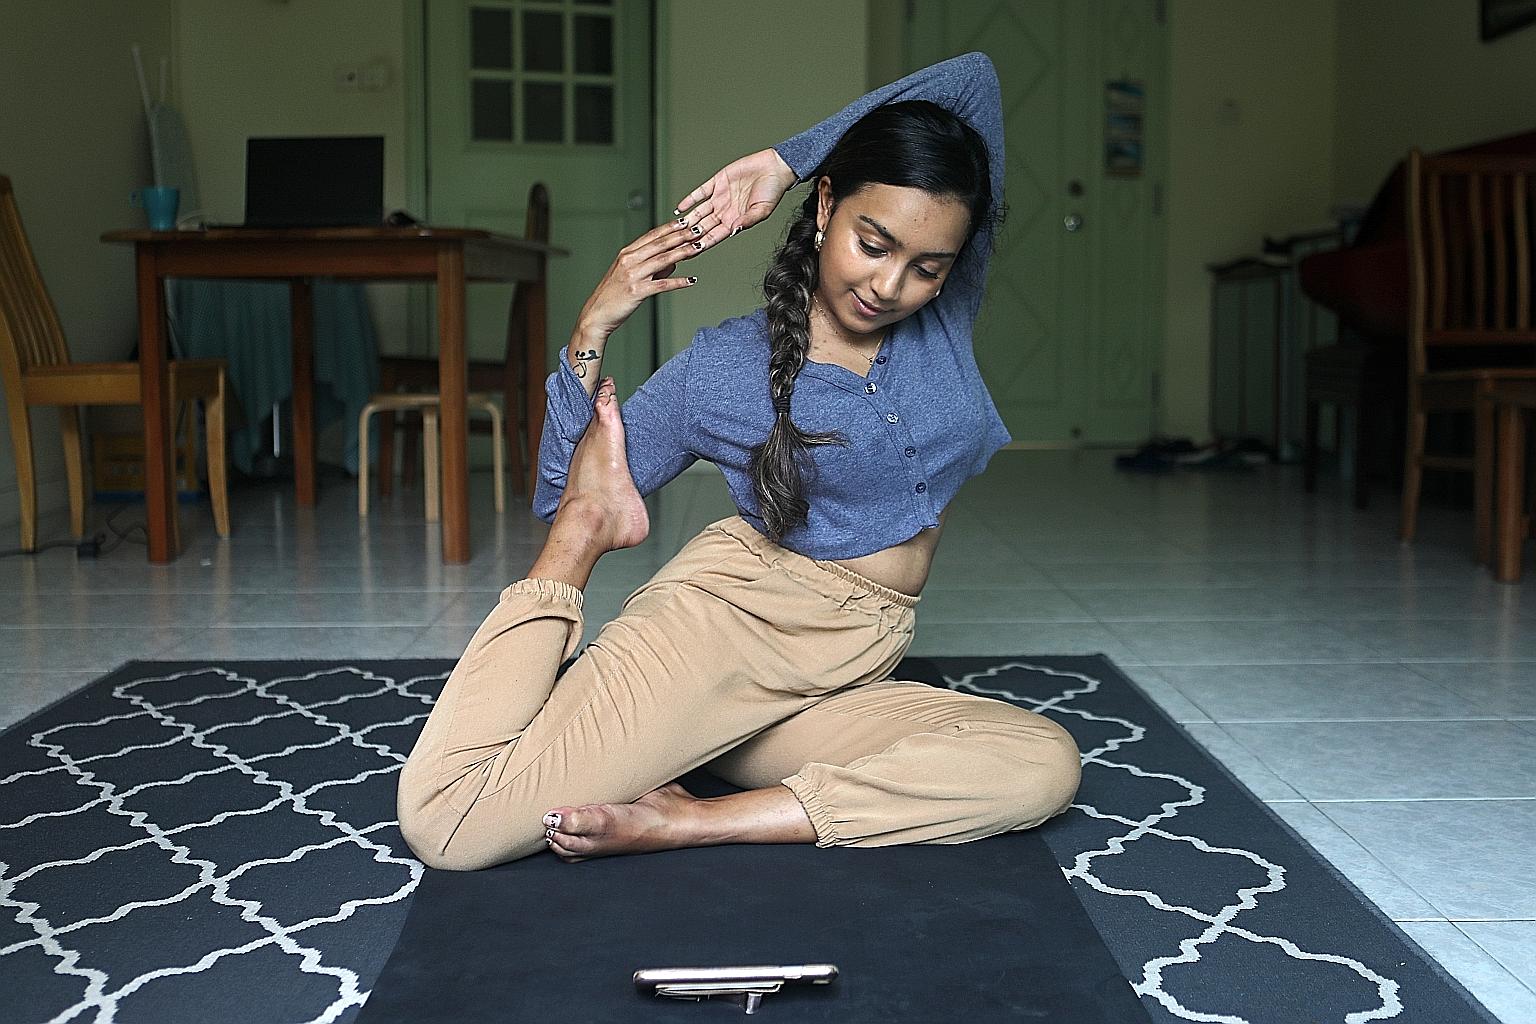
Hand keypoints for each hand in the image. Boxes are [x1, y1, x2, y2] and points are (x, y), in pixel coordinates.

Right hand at [575, 219, 701, 342]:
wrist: (597, 314)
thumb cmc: (612, 295)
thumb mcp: (630, 275)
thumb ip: (652, 266)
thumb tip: (673, 261)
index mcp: (626, 254)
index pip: (652, 235)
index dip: (670, 227)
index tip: (685, 221)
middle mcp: (629, 261)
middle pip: (660, 244)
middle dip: (681, 236)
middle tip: (698, 230)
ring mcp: (633, 275)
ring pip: (663, 260)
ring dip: (683, 253)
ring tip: (698, 248)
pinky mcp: (637, 291)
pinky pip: (662, 285)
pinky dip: (679, 282)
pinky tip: (691, 280)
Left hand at [674, 148, 797, 249]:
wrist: (775, 167)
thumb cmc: (773, 190)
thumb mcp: (762, 210)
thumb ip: (747, 221)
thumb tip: (734, 230)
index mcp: (735, 220)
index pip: (714, 236)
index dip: (702, 244)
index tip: (690, 252)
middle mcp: (725, 211)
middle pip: (703, 226)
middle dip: (690, 236)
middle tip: (676, 244)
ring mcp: (720, 197)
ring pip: (699, 212)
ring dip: (687, 220)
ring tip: (675, 229)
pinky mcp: (718, 182)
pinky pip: (700, 193)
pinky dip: (689, 200)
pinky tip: (680, 208)